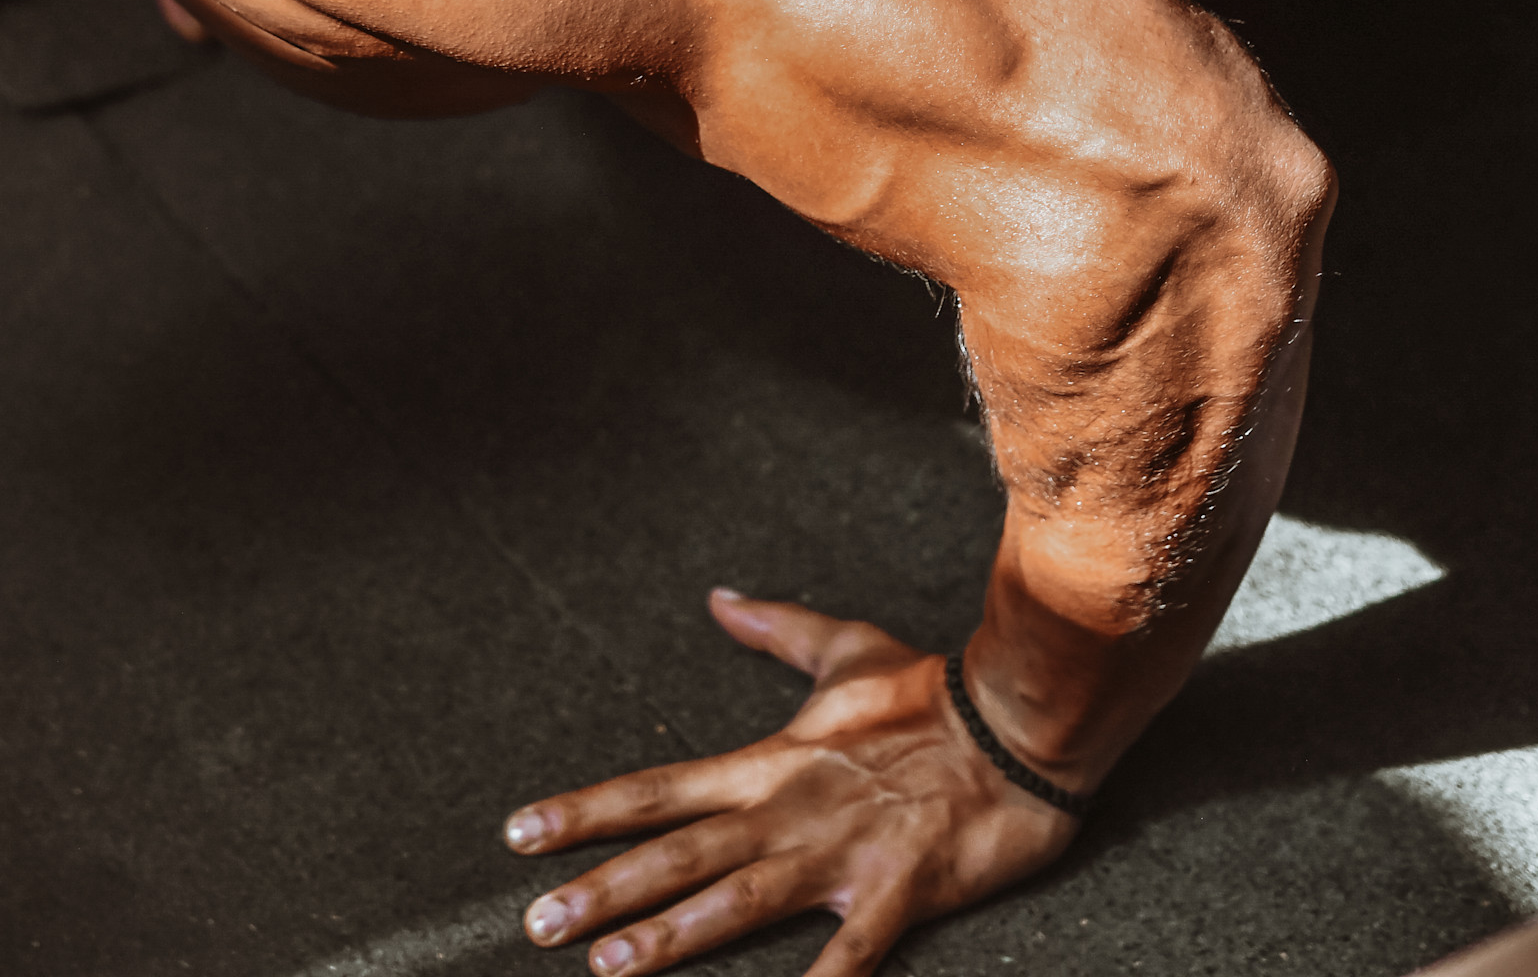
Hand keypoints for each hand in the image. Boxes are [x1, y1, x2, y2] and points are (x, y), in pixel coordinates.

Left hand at [501, 591, 1079, 975]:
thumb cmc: (930, 693)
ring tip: (608, 967)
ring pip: (737, 902)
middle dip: (602, 890)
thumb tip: (720, 599)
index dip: (585, 812)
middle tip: (535, 925)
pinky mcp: (897, 893)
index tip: (519, 834)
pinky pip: (849, 955)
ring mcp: (839, 856)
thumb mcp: (843, 650)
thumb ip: (775, 630)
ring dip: (671, 936)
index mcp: (769, 763)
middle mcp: (788, 811)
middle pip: (678, 854)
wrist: (1018, 721)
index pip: (656, 790)